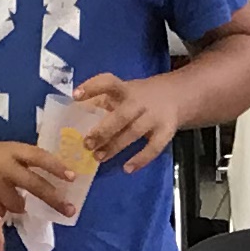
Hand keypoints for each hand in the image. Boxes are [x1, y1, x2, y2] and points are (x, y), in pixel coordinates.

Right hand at [0, 137, 88, 221]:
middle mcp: (4, 164)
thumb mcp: (1, 153)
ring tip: (0, 198)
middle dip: (55, 200)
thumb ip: (20, 166)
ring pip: (17, 205)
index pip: (39, 156)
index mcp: (11, 149)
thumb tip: (48, 187)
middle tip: (70, 211)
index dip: (56, 166)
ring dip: (16, 207)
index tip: (73, 177)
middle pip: (35, 184)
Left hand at [60, 72, 178, 174]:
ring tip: (98, 157)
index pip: (108, 82)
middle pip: (121, 115)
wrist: (177, 95)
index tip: (75, 96)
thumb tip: (72, 114)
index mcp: (125, 89)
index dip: (92, 87)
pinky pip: (154, 147)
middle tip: (87, 143)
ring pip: (134, 132)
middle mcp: (140, 101)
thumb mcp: (122, 92)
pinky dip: (141, 159)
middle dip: (103, 130)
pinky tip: (127, 168)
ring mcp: (154, 117)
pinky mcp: (166, 131)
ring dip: (115, 146)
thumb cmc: (139, 97)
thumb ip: (102, 102)